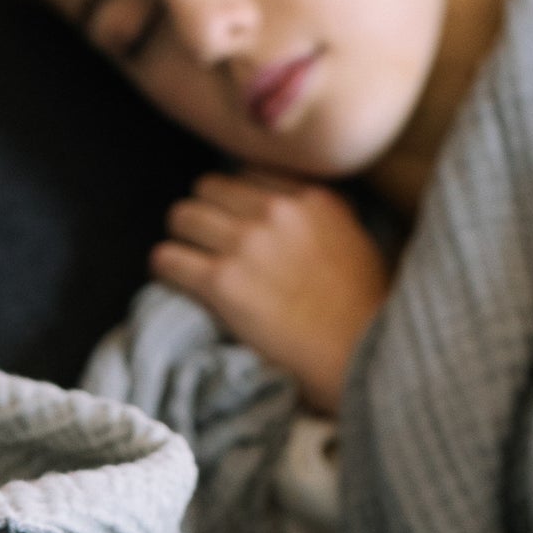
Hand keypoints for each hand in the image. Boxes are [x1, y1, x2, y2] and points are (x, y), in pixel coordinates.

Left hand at [149, 168, 393, 413]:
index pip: (247, 176)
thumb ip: (323, 218)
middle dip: (203, 216)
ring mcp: (247, 243)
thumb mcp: (356, 241)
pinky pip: (168, 258)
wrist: (359, 356)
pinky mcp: (222, 282)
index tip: (235, 226)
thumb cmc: (366, 312)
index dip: (235, 203)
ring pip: (181, 217)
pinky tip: (175, 283)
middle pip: (208, 189)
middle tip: (204, 246)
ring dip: (181, 240)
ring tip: (187, 263)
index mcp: (311, 198)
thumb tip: (296, 218)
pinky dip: (166, 270)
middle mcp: (276, 211)